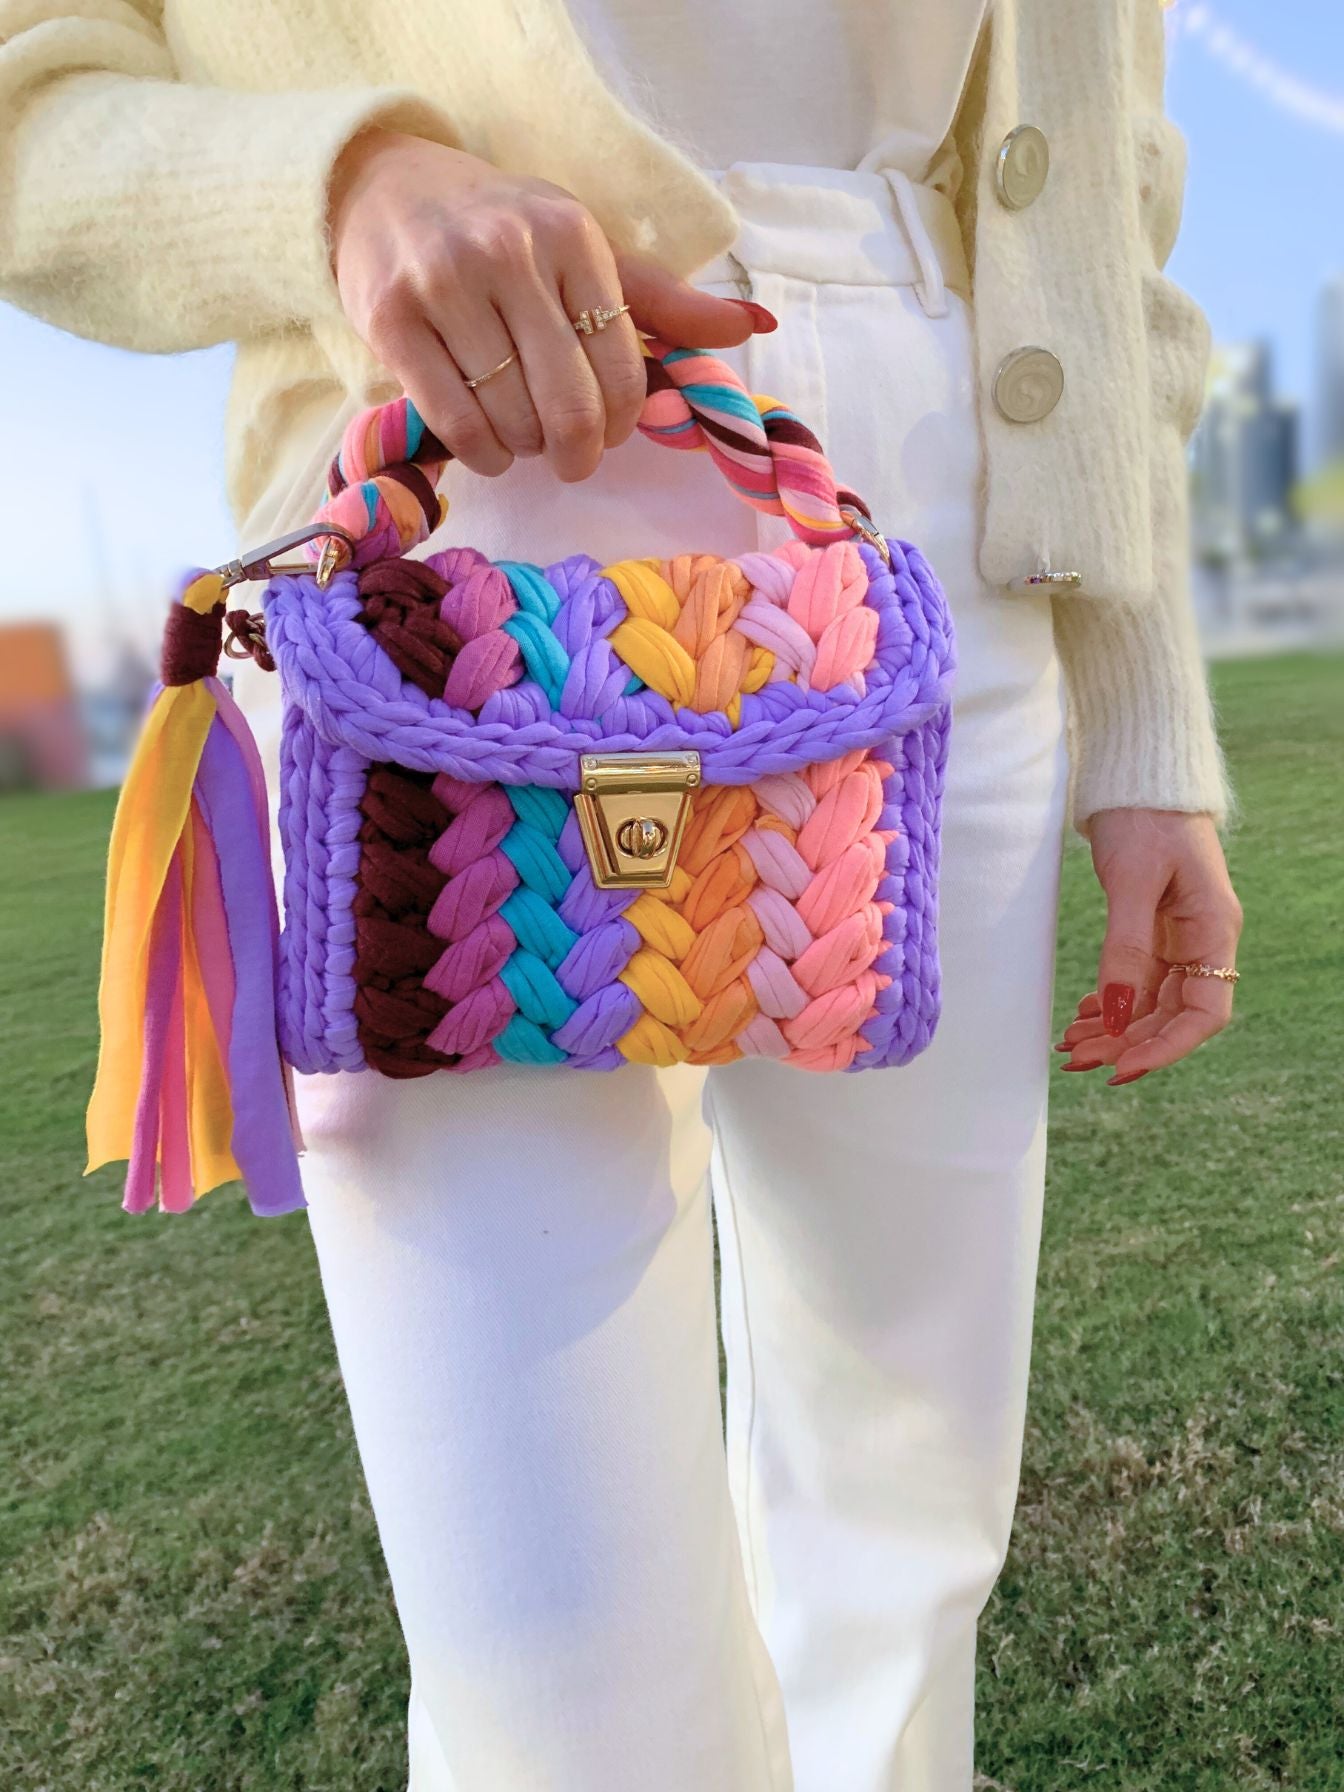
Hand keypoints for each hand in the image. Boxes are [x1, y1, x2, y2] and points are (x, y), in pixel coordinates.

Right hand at [325, 128, 773, 483]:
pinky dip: (482, 455)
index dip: (625, 420)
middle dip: (580, 451)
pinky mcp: (390, 320)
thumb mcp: (583, 250)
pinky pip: (455, 422)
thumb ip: (663, 299)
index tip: (613, 430)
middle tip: (573, 458)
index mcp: (570, 234)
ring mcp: (443, 284)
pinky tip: (490, 448)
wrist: (382, 188)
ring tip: (523, 435)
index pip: (621, 364)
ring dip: (526, 450)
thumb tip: (755, 325)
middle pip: (568, 403)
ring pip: (511, 418)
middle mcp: (508, 251)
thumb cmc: (499, 230)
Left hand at [1056, 808, 1242, 1085]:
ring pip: (1150, 1001)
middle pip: (1172, 1014)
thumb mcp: (1132, 880)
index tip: (1121, 1068)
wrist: (1138, 773)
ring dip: (1114, 1028)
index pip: (1204, 1013)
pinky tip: (1083, 1016)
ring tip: (1070, 1046)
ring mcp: (1179, 935)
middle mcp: (1203, 939)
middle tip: (1077, 1059)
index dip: (1166, 1048)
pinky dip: (1110, 1001)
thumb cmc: (1145, 816)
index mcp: (1214, 929)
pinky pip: (1137, 979)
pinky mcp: (1154, 926)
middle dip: (1128, 1043)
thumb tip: (1118, 1013)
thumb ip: (1127, 947)